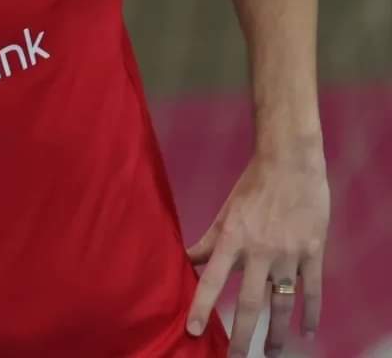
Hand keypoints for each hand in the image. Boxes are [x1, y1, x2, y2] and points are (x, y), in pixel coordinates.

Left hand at [185, 151, 328, 356]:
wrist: (291, 163)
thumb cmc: (253, 185)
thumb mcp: (226, 211)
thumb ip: (209, 240)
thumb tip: (188, 260)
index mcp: (233, 237)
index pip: (212, 279)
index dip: (201, 305)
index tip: (193, 331)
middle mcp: (260, 250)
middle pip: (249, 303)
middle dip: (241, 335)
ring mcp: (289, 254)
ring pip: (282, 305)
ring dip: (276, 335)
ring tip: (271, 355)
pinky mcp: (313, 252)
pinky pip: (312, 291)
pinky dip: (311, 314)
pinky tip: (308, 332)